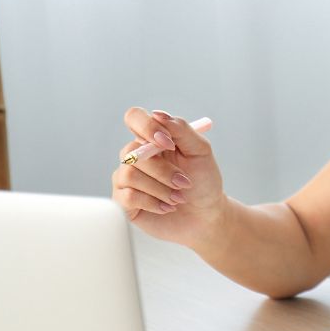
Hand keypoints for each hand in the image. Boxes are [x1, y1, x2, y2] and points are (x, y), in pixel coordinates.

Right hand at [110, 108, 226, 246]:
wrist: (206, 215)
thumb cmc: (204, 182)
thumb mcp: (200, 151)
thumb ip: (182, 130)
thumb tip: (158, 114)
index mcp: (152, 139)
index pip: (134, 118)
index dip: (147, 127)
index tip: (168, 144)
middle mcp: (135, 156)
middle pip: (132, 152)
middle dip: (163, 170)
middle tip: (184, 183)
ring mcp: (127, 178)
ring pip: (130, 174)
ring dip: (161, 188)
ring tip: (178, 198)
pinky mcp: (123, 202)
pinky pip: (128, 196)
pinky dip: (153, 202)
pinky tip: (167, 207)